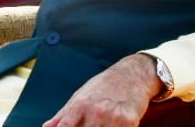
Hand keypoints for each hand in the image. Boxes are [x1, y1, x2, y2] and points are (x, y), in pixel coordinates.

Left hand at [44, 53, 158, 126]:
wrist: (131, 74)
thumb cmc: (102, 87)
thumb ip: (63, 115)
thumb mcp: (80, 96)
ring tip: (100, 126)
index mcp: (80, 105)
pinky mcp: (129, 120)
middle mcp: (95, 111)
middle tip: (88, 126)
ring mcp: (112, 116)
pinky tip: (112, 126)